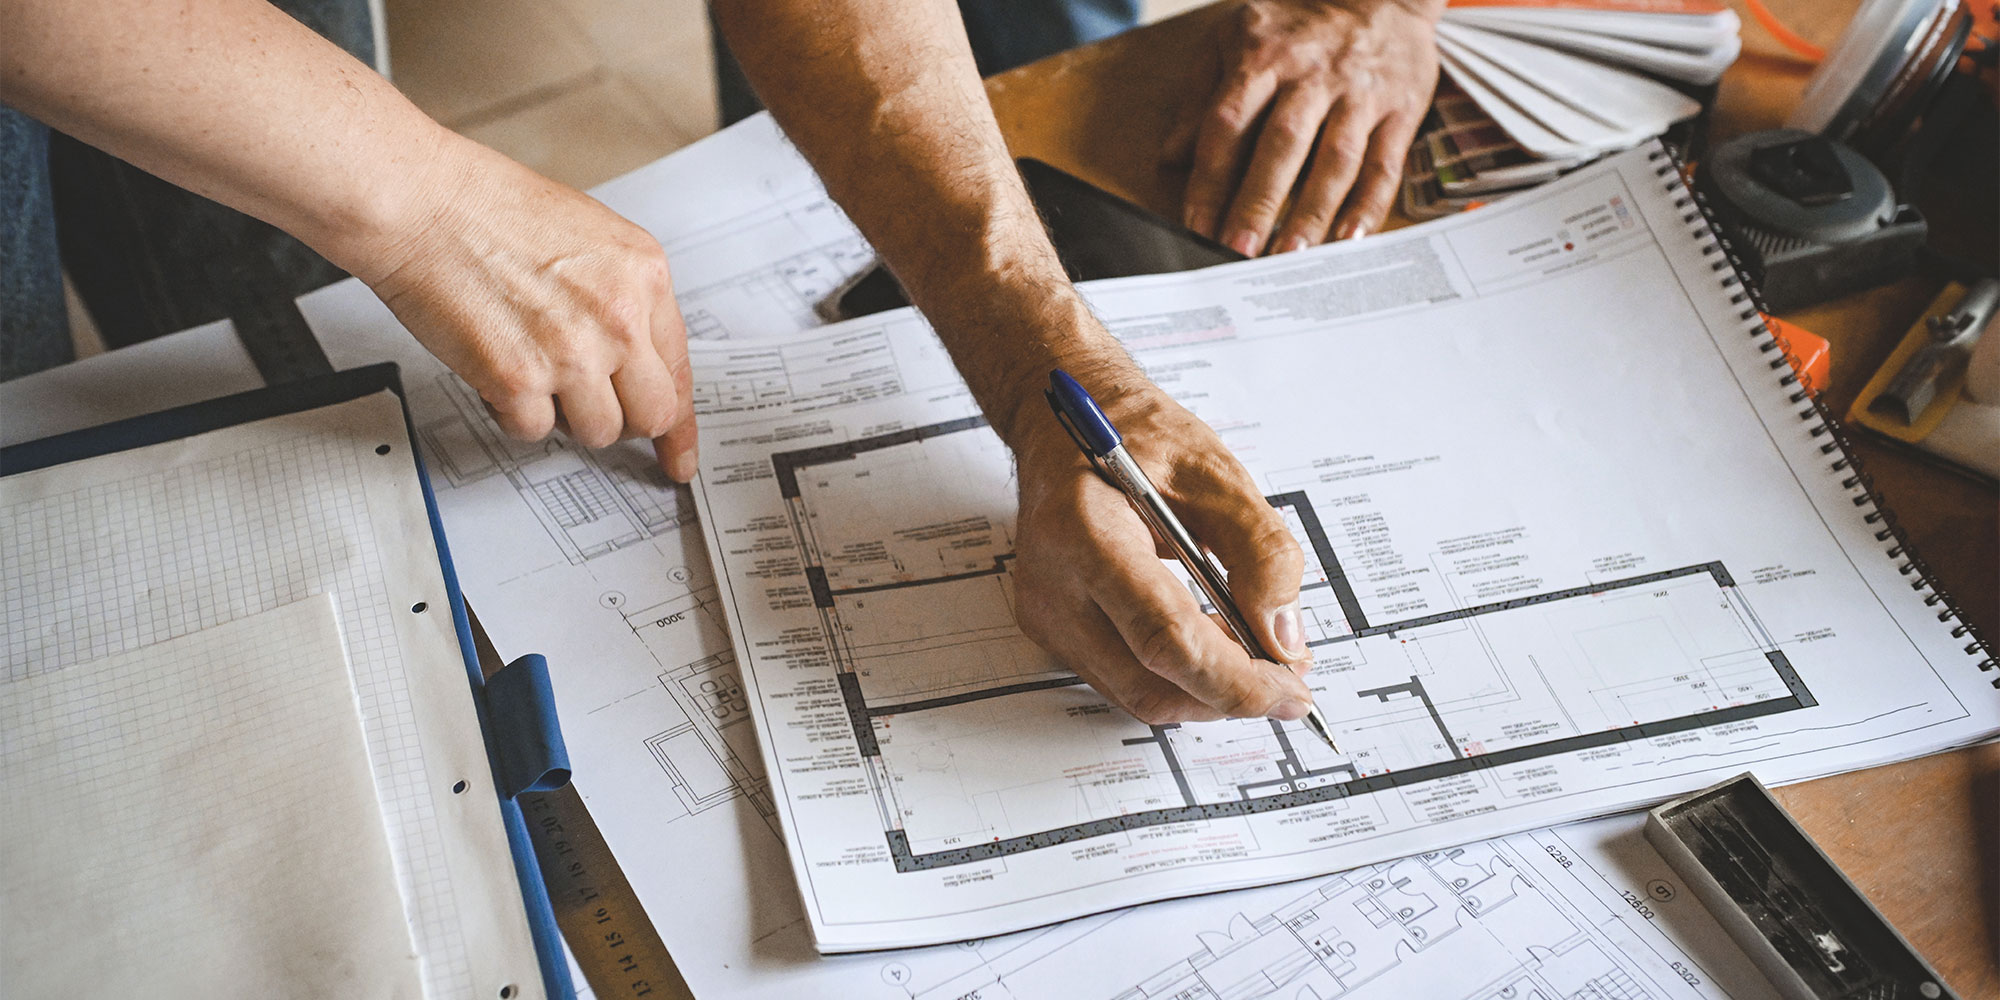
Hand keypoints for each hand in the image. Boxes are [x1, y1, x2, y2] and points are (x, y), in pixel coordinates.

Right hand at [345, 137, 698, 480]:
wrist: (422, 202)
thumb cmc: (489, 208)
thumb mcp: (592, 238)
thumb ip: (624, 298)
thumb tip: (636, 356)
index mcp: (644, 276)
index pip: (680, 370)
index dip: (680, 424)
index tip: (679, 454)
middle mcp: (618, 317)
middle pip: (652, 415)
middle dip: (623, 421)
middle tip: (592, 407)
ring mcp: (572, 352)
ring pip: (597, 431)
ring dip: (565, 415)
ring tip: (534, 370)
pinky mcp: (519, 378)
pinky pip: (534, 429)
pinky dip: (513, 411)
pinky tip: (497, 369)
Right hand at [1009, 373, 1313, 724]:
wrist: (1067, 425)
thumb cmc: (1134, 437)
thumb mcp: (1215, 473)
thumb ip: (1261, 550)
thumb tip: (1282, 634)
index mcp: (1087, 533)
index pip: (1164, 637)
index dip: (1234, 678)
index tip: (1289, 688)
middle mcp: (1054, 586)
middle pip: (1149, 683)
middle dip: (1227, 695)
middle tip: (1285, 678)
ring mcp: (1048, 616)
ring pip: (1138, 695)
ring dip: (1205, 691)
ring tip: (1253, 652)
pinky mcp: (1055, 632)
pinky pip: (1123, 680)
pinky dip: (1177, 677)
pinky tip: (1211, 643)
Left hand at [1165, 0, 1441, 255]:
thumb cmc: (1296, 24)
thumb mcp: (1233, 38)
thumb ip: (1198, 96)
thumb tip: (1171, 158)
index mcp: (1263, 57)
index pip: (1228, 124)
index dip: (1210, 179)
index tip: (1195, 226)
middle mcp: (1312, 76)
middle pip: (1282, 145)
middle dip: (1258, 203)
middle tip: (1237, 252)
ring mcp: (1360, 93)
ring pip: (1336, 159)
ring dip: (1312, 212)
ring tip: (1289, 258)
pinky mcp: (1401, 108)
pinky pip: (1386, 163)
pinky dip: (1370, 205)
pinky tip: (1351, 240)